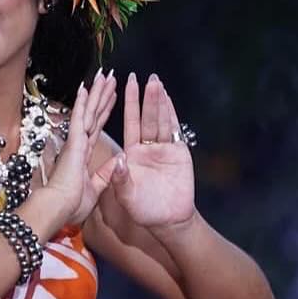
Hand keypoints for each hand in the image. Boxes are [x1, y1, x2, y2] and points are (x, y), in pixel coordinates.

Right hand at [40, 69, 119, 228]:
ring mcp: (75, 142)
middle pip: (94, 114)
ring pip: (88, 112)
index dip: (104, 110)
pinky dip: (82, 104)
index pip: (97, 126)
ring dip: (96, 93)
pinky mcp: (73, 143)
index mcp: (84, 153)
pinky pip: (79, 119)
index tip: (111, 96)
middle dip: (101, 95)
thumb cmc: (72, 205)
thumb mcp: (96, 188)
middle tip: (108, 76)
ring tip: (104, 75)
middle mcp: (79, 144)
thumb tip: (119, 161)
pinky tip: (85, 88)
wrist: (59, 209)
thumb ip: (106, 174)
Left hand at [111, 72, 194, 229]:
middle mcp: (147, 148)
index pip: (128, 124)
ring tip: (156, 83)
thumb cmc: (144, 211)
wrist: (168, 221)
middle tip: (142, 77)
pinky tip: (169, 100)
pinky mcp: (179, 153)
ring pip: (160, 121)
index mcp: (131, 155)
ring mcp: (163, 149)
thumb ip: (120, 179)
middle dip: (144, 98)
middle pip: (145, 118)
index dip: (127, 105)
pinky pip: (175, 131)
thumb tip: (118, 161)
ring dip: (158, 102)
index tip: (124, 86)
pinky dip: (172, 115)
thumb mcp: (126, 196)